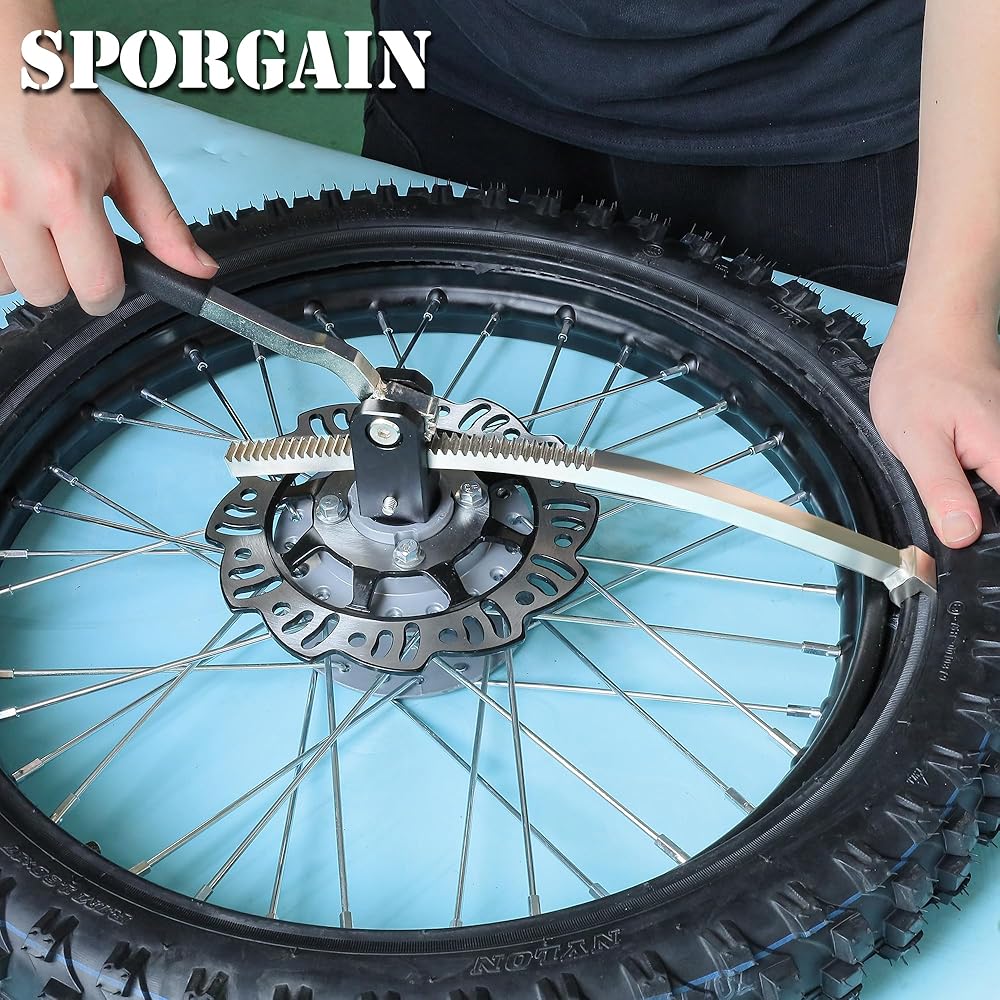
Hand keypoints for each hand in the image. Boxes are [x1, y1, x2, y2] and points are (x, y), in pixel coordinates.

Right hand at [0, 85, 216, 315]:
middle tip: (71, 241)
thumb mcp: (128, 160)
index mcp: (67, 190)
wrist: (8, 64)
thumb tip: (200, 270)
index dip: (110, 290)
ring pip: (7, 284)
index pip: (97, 286)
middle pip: (49, 293)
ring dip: (28, 267)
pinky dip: (1, 254)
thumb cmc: (65, 106)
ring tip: (38, 226)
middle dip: (68, 279)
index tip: (110, 274)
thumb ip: (163, 224)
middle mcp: (14, 202)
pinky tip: (14, 224)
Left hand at [870, 305, 999, 547]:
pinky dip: (973, 486)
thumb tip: (962, 536)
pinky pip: (991, 475)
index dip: (985, 543)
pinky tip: (949, 480)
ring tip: (943, 494)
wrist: (937, 326)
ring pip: (994, 492)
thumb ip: (941, 488)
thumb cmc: (921, 375)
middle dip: (978, 523)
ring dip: (974, 504)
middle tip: (941, 513)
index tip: (963, 552)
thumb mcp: (916, 439)